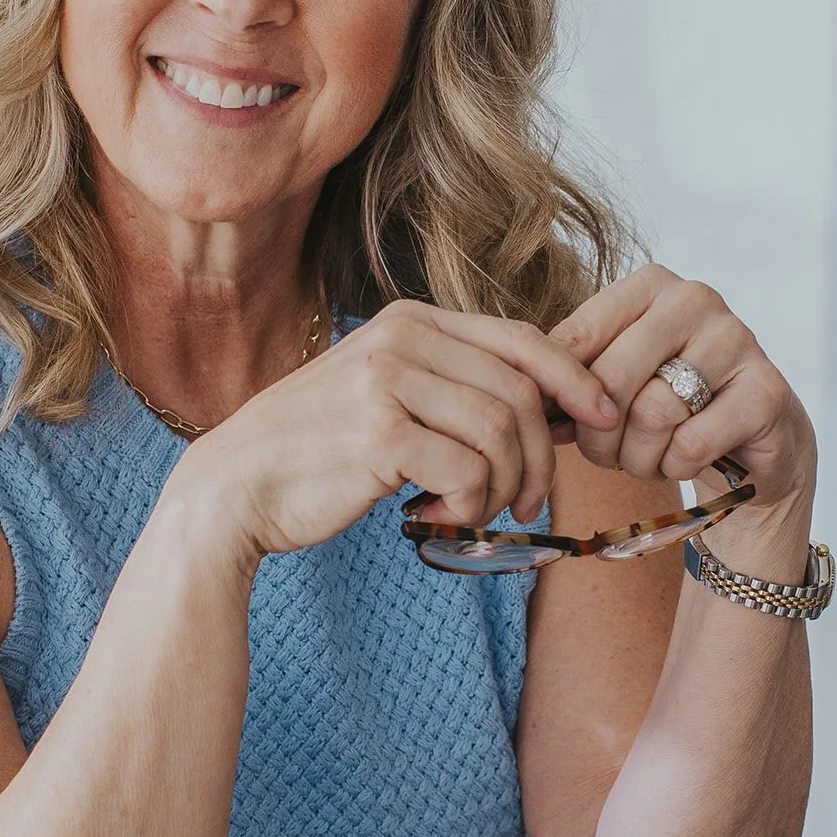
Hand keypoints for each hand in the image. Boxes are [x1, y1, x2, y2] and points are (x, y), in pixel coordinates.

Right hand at [182, 299, 620, 563]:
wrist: (234, 489)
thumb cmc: (318, 450)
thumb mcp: (387, 394)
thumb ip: (454, 384)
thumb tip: (553, 403)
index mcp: (409, 319)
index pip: (522, 339)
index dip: (574, 379)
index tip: (603, 418)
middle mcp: (401, 338)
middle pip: (520, 395)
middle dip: (540, 458)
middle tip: (528, 503)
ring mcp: (388, 383)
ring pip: (501, 436)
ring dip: (502, 490)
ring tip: (471, 513)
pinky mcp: (379, 434)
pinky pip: (469, 474)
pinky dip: (468, 508)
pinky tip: (432, 518)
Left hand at [548, 265, 817, 565]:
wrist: (749, 440)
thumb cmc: (667, 404)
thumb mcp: (613, 380)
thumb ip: (569, 377)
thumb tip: (524, 398)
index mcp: (648, 285)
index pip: (576, 340)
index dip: (559, 396)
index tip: (560, 425)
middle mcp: (695, 299)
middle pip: (612, 378)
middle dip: (598, 435)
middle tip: (605, 455)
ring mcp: (737, 340)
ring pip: (653, 414)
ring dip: (638, 457)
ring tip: (648, 458)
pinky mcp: (766, 391)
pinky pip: (692, 443)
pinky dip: (675, 467)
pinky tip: (683, 461)